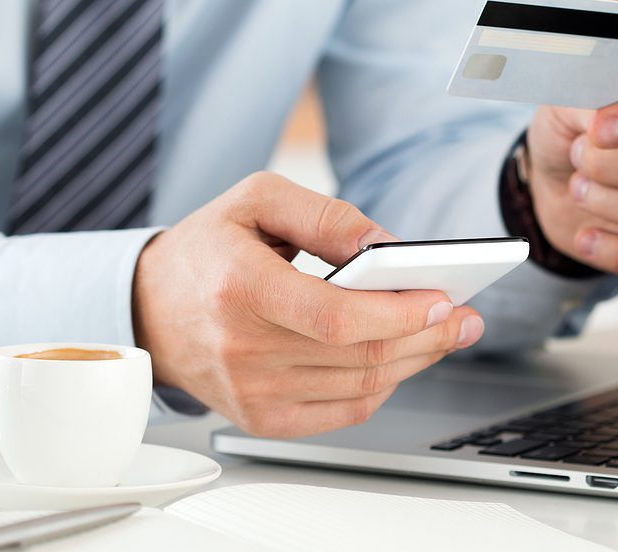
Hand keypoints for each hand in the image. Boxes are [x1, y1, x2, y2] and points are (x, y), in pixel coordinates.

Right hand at [132, 172, 483, 437]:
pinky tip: (399, 360)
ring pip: (361, 387)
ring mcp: (251, 393)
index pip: (335, 317)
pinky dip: (383, 386)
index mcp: (239, 287)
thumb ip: (326, 216)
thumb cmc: (207, 250)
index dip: (399, 313)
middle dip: (428, 337)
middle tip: (466, 319)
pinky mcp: (262, 418)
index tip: (445, 299)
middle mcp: (242, 350)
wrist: (151, 310)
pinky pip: (344, 411)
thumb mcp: (257, 200)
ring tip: (445, 334)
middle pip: (359, 356)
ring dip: (415, 361)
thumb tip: (388, 247)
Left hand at [526, 69, 617, 279]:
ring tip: (578, 187)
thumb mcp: (570, 100)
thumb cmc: (574, 130)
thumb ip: (591, 97)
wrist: (556, 178)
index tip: (597, 130)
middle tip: (578, 157)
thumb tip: (605, 119)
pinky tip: (586, 237)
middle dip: (609, 167)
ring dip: (608, 204)